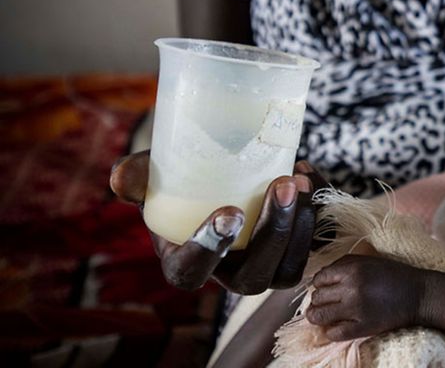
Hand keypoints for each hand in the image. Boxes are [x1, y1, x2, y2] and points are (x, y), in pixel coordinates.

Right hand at [109, 150, 320, 293]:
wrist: (215, 176)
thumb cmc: (178, 181)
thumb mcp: (152, 177)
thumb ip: (137, 177)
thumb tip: (122, 177)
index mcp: (184, 262)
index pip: (192, 273)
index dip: (210, 249)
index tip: (229, 212)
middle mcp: (227, 274)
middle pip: (254, 276)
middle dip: (273, 232)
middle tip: (282, 185)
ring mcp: (263, 267)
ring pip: (289, 268)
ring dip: (301, 227)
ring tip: (299, 180)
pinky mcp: (293, 252)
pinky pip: (314, 245)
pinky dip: (317, 212)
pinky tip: (310, 174)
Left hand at [306, 255, 425, 340]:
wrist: (419, 294)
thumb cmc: (394, 275)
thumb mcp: (369, 260)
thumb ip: (344, 264)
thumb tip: (321, 277)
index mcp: (352, 269)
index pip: (319, 279)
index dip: (320, 284)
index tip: (326, 289)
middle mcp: (351, 288)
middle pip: (316, 297)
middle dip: (318, 301)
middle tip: (327, 303)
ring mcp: (356, 309)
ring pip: (319, 316)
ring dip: (318, 317)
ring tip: (324, 317)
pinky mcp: (363, 327)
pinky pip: (334, 333)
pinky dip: (331, 332)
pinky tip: (337, 328)